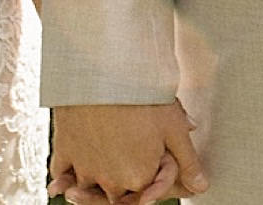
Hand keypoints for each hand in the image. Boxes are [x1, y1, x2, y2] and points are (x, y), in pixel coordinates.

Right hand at [49, 101, 206, 203]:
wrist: (103, 71)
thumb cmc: (142, 97)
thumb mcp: (174, 127)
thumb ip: (187, 162)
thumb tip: (201, 185)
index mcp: (139, 178)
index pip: (148, 195)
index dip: (156, 183)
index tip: (157, 164)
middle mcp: (110, 180)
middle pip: (116, 197)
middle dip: (124, 190)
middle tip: (128, 166)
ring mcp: (85, 168)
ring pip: (86, 190)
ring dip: (89, 192)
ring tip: (94, 180)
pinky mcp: (65, 151)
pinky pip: (60, 175)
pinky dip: (61, 181)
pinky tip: (63, 182)